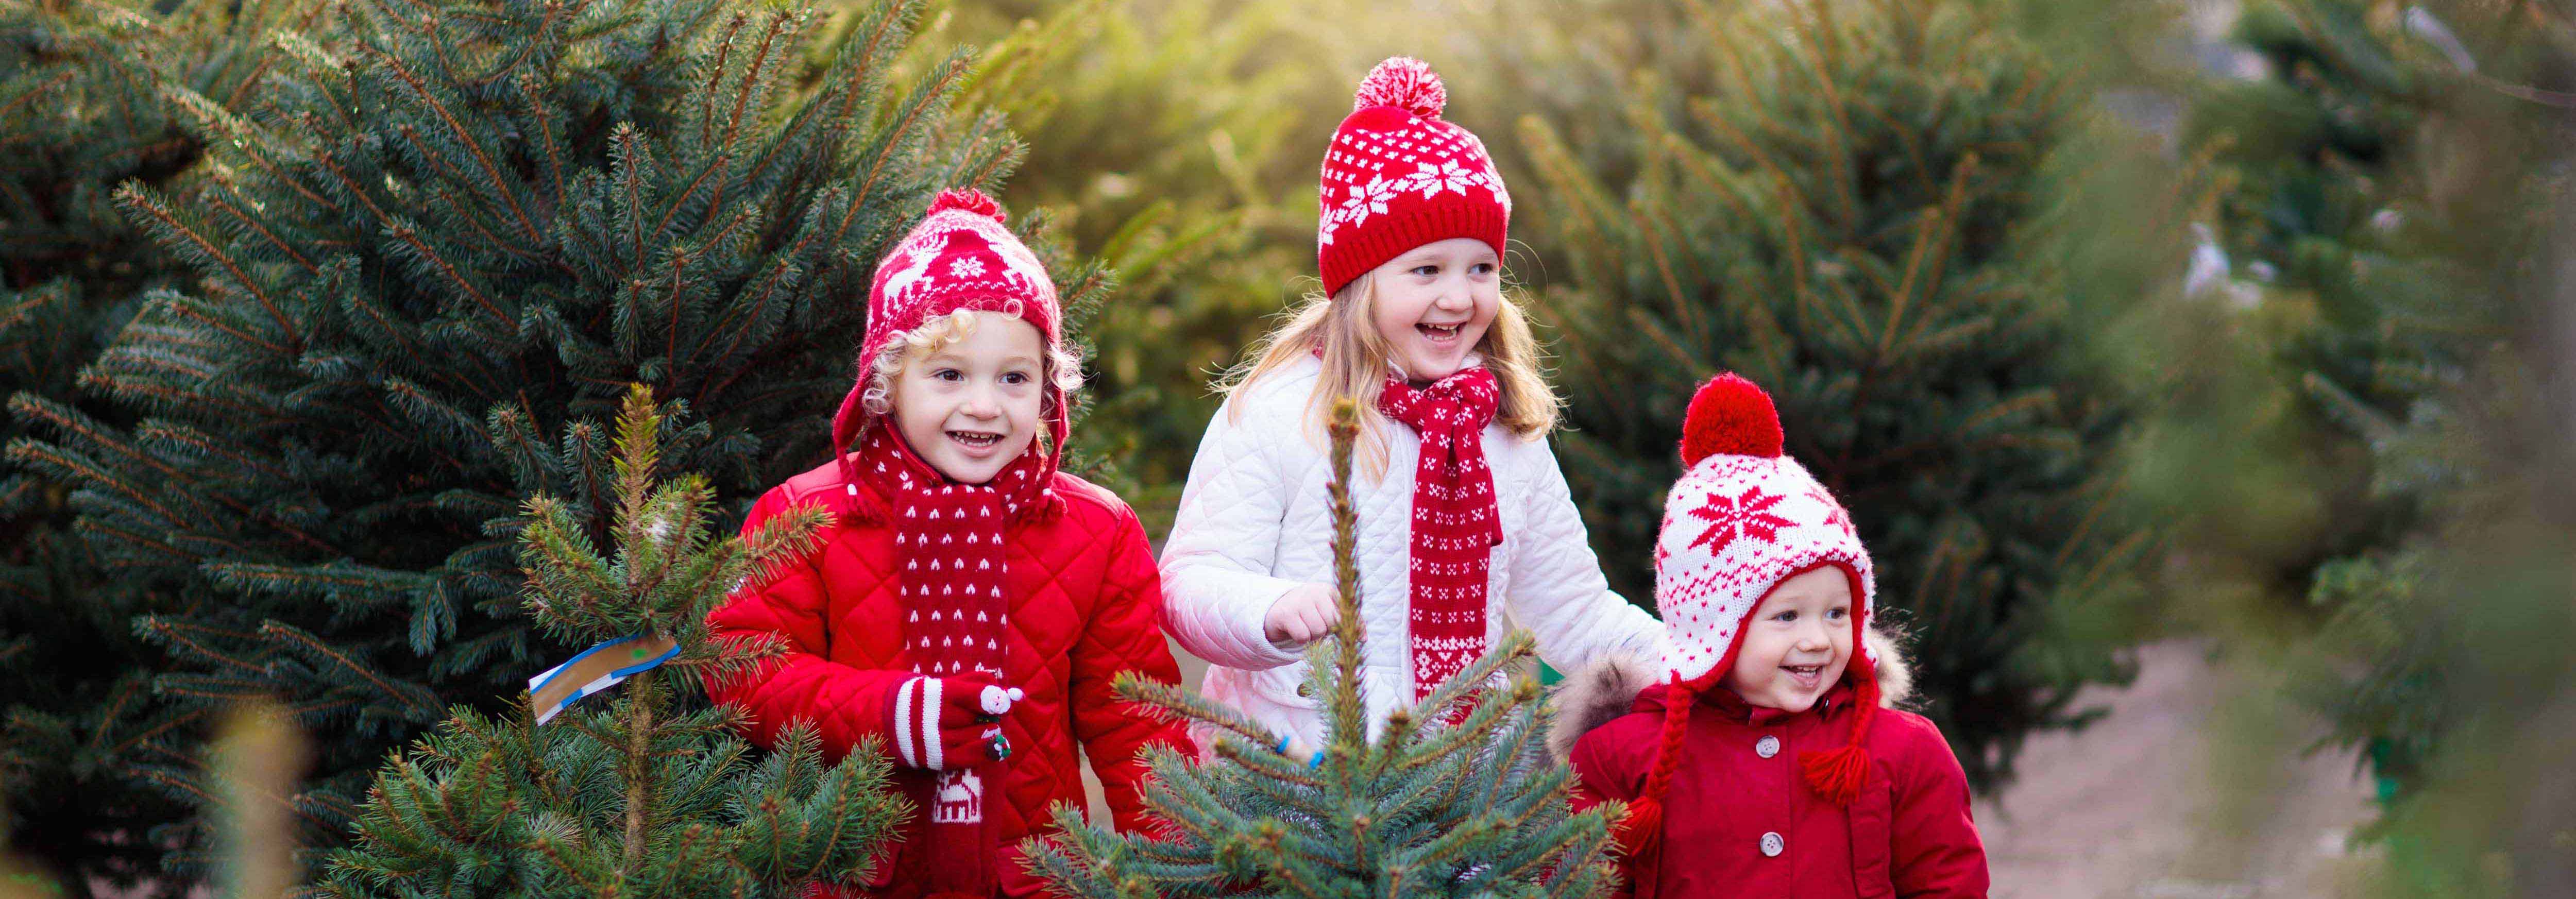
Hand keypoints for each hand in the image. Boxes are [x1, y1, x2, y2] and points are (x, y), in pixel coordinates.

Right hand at [888, 675, 1022, 770]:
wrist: (889, 721)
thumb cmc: (929, 698)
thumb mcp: (947, 683)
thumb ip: (978, 683)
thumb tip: (1011, 694)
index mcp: (936, 691)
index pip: (976, 695)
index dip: (997, 699)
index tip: (1007, 703)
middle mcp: (934, 716)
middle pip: (979, 717)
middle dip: (992, 715)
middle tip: (994, 714)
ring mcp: (934, 740)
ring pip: (978, 736)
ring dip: (989, 731)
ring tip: (986, 726)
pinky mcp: (936, 759)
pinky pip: (970, 758)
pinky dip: (986, 751)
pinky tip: (996, 746)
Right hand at [1263, 584, 1342, 648]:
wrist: (1276, 609)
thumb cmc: (1308, 613)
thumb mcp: (1328, 612)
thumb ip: (1346, 622)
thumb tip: (1363, 639)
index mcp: (1328, 590)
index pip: (1346, 611)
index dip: (1346, 626)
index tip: (1345, 634)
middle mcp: (1314, 592)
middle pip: (1332, 622)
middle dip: (1326, 631)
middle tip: (1316, 626)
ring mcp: (1299, 601)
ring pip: (1318, 631)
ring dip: (1313, 636)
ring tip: (1305, 627)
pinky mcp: (1286, 614)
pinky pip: (1303, 636)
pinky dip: (1301, 639)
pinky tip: (1295, 630)